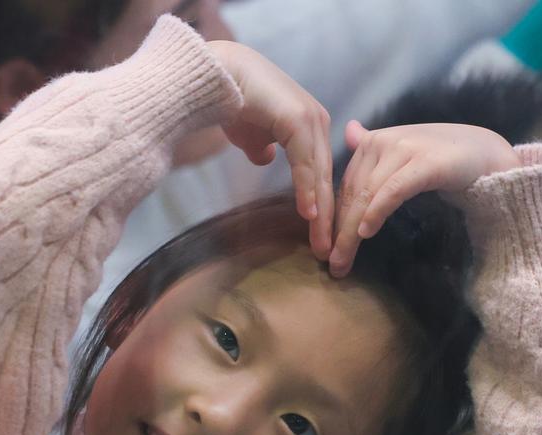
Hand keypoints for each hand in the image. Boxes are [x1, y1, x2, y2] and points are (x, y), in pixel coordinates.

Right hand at [206, 40, 332, 257]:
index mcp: (310, 126)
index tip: (319, 237)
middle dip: (327, 217)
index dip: (321, 206)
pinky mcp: (298, 119)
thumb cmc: (230, 101)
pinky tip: (309, 213)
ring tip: (321, 242)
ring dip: (321, 211)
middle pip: (325, 177)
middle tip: (328, 251)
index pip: (319, 173)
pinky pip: (305, 161)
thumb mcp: (251, 135)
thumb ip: (263, 148)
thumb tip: (265, 159)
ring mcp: (310, 119)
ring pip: (319, 173)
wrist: (213, 75)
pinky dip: (307, 188)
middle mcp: (317, 121)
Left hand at [329, 121, 520, 276]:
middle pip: (353, 193)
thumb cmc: (446, 160)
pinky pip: (393, 191)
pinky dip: (376, 211)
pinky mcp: (425, 163)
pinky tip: (365, 233)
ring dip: (351, 232)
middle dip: (338, 232)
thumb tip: (349, 130)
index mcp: (373, 141)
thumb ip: (376, 150)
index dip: (332, 219)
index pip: (345, 186)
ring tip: (342, 261)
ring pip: (367, 195)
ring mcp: (405, 149)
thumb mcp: (406, 153)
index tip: (322, 248)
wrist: (489, 154)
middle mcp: (384, 141)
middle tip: (330, 264)